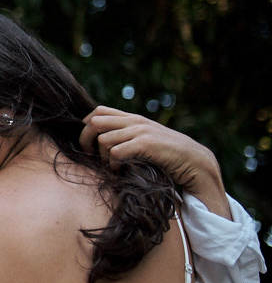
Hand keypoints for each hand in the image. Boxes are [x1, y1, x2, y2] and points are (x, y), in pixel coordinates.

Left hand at [80, 105, 228, 217]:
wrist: (196, 162)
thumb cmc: (168, 156)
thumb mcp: (145, 141)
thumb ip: (127, 136)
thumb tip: (99, 141)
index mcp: (133, 119)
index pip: (99, 112)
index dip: (87, 126)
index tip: (89, 144)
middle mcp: (135, 122)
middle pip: (95, 121)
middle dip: (86, 139)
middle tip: (91, 155)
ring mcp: (141, 132)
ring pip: (103, 139)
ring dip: (102, 156)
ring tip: (111, 166)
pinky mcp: (146, 144)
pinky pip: (116, 152)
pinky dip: (113, 164)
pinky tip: (119, 170)